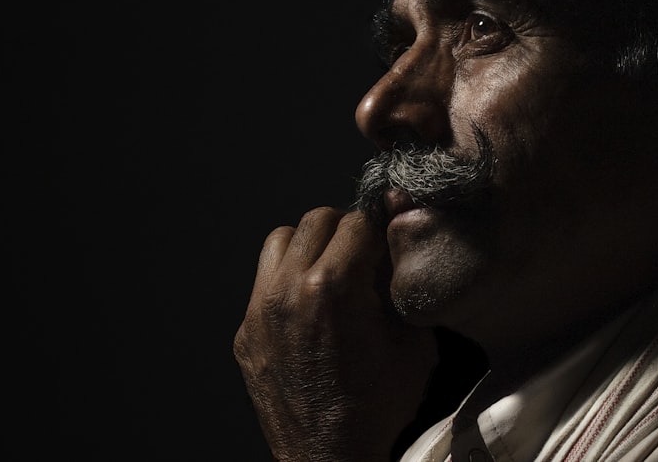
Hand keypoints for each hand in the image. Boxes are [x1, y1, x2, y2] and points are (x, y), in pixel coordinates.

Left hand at [234, 207, 438, 461]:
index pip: (357, 221)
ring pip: (280, 240)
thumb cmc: (376, 407)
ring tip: (328, 273)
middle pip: (316, 220)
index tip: (384, 245)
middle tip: (360, 257)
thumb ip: (401, 287)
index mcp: (334, 287)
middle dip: (344, 232)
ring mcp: (259, 309)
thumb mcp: (412, 342)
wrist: (329, 457)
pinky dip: (286, 280)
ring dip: (308, 247)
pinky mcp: (245, 330)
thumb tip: (393, 250)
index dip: (378, 231)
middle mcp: (290, 289)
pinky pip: (263, 280)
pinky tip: (307, 307)